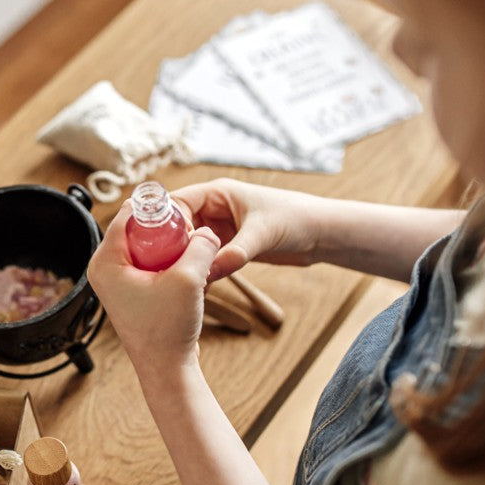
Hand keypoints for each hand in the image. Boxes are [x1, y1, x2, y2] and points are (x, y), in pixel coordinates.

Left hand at [87, 201, 219, 376]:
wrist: (167, 369)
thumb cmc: (167, 331)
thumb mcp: (189, 279)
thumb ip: (201, 246)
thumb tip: (207, 231)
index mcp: (104, 263)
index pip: (127, 216)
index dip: (156, 210)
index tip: (181, 211)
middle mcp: (105, 271)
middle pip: (137, 231)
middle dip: (165, 230)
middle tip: (189, 234)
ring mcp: (118, 283)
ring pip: (147, 248)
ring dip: (171, 248)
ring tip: (191, 255)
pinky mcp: (133, 293)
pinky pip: (152, 265)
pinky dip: (171, 264)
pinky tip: (188, 272)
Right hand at [171, 178, 323, 280]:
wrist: (322, 235)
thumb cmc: (297, 219)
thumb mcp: (263, 234)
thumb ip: (235, 253)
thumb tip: (208, 272)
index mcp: (217, 193)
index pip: (177, 203)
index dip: (166, 224)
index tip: (162, 249)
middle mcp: (214, 209)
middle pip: (178, 226)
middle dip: (171, 247)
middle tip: (165, 271)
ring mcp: (220, 230)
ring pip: (190, 246)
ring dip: (185, 262)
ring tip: (176, 284)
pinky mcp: (228, 248)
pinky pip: (205, 260)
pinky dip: (200, 272)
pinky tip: (195, 290)